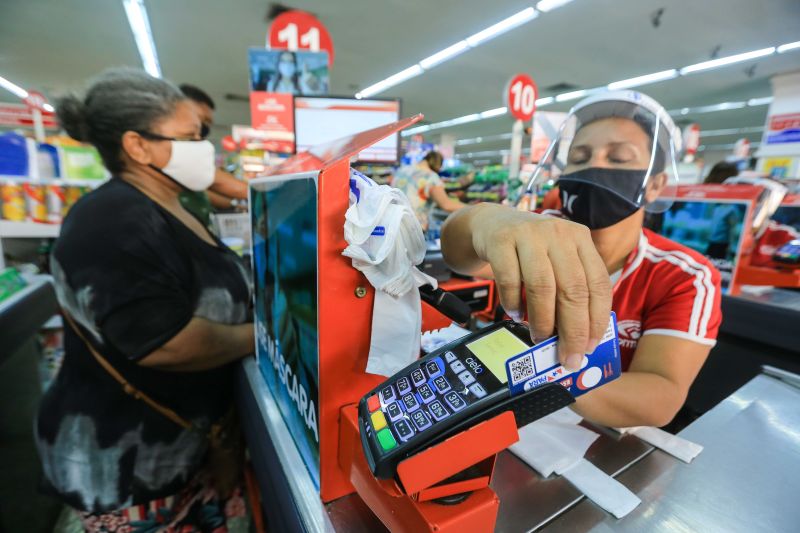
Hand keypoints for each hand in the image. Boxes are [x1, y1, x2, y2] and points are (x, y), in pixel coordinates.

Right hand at [467, 204, 611, 369]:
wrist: (491, 222)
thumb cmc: (530, 250)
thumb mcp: (557, 258)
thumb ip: (571, 287)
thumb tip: (581, 338)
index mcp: (581, 239)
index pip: (598, 284)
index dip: (596, 320)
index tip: (589, 348)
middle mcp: (559, 234)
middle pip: (573, 289)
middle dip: (573, 330)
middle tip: (567, 356)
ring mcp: (529, 234)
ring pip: (543, 287)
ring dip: (542, 320)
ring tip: (539, 338)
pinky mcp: (501, 240)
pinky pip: (510, 280)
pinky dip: (513, 303)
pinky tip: (514, 315)